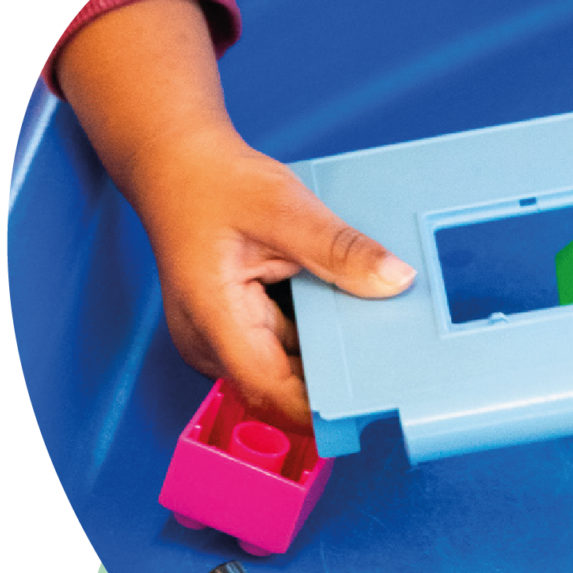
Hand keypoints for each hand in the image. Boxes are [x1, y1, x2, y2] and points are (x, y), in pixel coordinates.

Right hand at [54, 0, 414, 431]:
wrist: (176, 164)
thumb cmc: (214, 184)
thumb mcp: (284, 209)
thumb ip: (340, 249)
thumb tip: (395, 279)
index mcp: (213, 319)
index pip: (270, 391)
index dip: (319, 408)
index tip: (370, 406)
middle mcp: (210, 342)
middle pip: (280, 387)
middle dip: (334, 382)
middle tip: (393, 369)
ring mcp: (220, 339)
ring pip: (284, 369)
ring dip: (327, 358)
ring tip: (374, 337)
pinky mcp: (234, 329)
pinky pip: (281, 347)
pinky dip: (314, 336)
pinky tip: (342, 316)